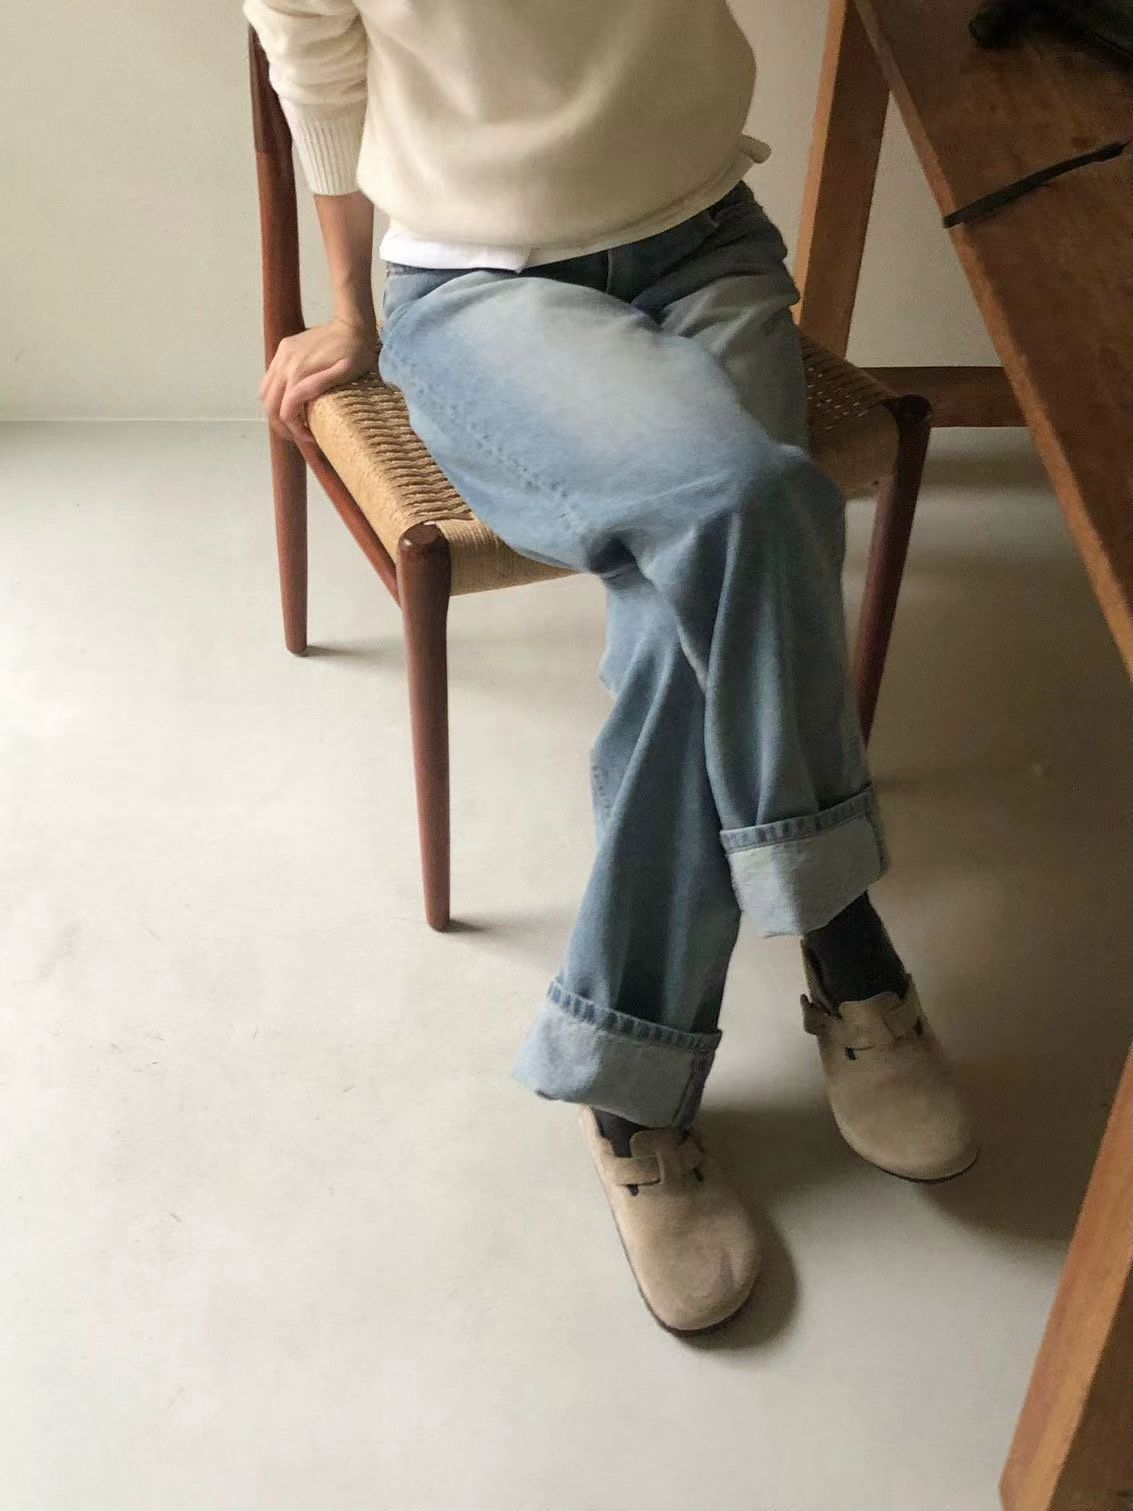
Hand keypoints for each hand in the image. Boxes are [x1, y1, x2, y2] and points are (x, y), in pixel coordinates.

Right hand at [259, 317, 377, 444]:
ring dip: (275, 411)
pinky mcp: (283, 349)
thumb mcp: (346, 372)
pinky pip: (270, 378)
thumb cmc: (356, 352)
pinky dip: (275, 395)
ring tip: (294, 421)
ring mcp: (281, 355)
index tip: (312, 438)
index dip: (296, 430)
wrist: (351, 324)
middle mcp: (284, 364)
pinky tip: (292, 401)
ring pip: (265, 392)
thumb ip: (321, 384)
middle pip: (270, 405)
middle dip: (282, 426)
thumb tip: (299, 399)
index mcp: (299, 372)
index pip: (285, 412)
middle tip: (299, 436)